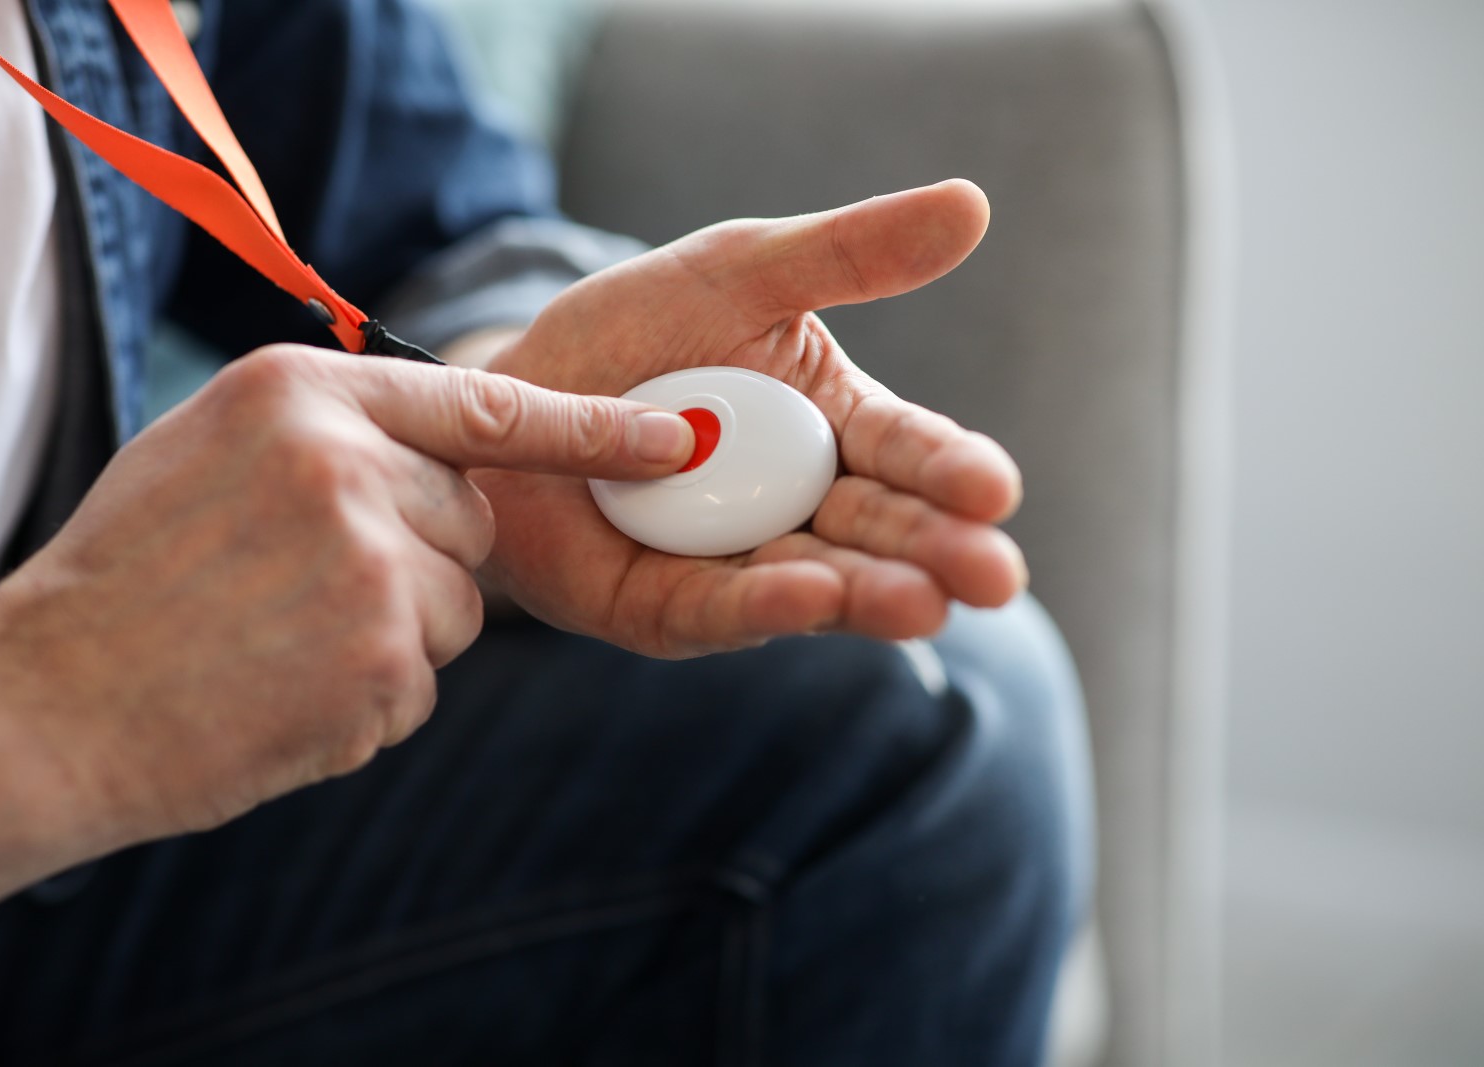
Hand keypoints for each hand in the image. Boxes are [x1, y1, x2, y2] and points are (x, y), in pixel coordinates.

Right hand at [0, 347, 694, 842]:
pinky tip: (282, 691)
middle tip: (304, 590)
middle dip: (418, 558)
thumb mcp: (211, 449)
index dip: (590, 425)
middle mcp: (350, 466)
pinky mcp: (383, 662)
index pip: (484, 403)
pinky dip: (369, 698)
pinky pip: (422, 680)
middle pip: (471, 520)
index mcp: (302, 394)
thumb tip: (445, 456)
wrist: (49, 699)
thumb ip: (332, 432)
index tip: (672, 438)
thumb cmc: (128, 575)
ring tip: (277, 642)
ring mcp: (373, 566)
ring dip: (393, 634)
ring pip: (455, 606)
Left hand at [472, 180, 1026, 657]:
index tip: (996, 487)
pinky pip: (721, 609)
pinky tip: (814, 600)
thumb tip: (973, 206)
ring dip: (872, 595)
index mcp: (831, 430)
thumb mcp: (740, 272)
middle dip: (937, 554)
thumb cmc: (635, 332)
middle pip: (880, 533)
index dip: (951, 470)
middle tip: (995, 576)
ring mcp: (738, 565)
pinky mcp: (669, 610)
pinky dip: (768, 607)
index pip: (906, 452)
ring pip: (817, 584)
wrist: (513, 391)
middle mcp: (800, 509)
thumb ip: (848, 253)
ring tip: (926, 605)